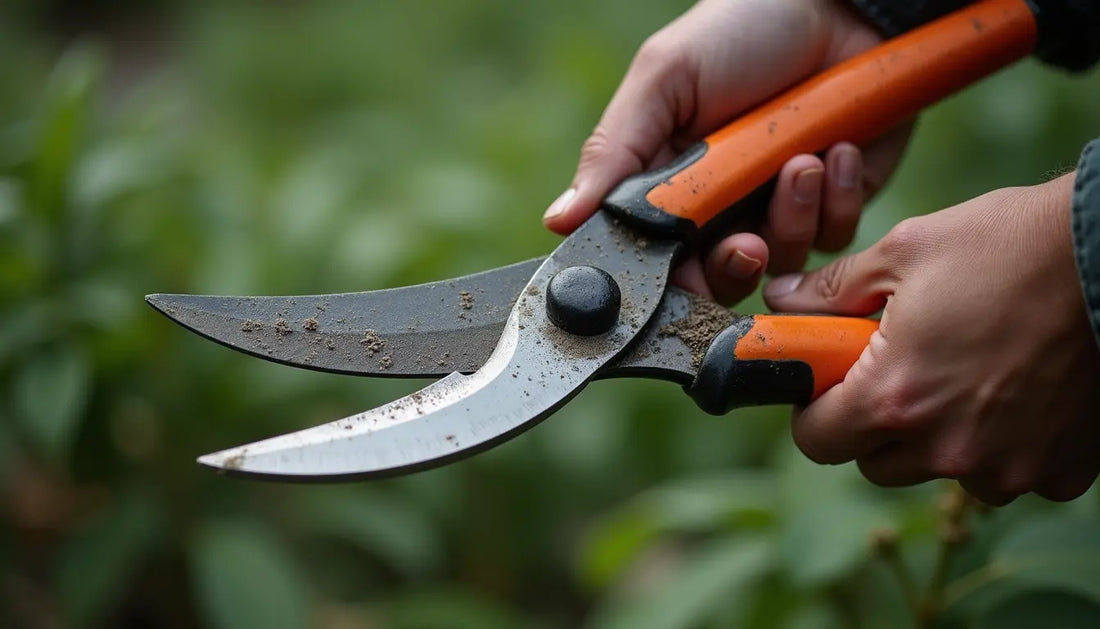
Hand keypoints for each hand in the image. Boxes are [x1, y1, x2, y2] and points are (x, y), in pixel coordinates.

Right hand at [544, 0, 912, 303]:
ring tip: (803, 159)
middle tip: (748, 243)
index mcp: (663, 183)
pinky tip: (838, 150)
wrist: (842, 8)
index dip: (665, 279)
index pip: (650, 258)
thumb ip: (613, 152)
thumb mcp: (664, 79)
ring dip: (792, 216)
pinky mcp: (829, 206)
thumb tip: (556, 220)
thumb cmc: (741, 32)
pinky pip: (832, 239)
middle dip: (732, 269)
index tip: (682, 274)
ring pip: (778, 263)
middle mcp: (716, 207)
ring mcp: (775, 209)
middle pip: (714, 280)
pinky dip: (836, 201)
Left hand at [764, 173, 1099, 505]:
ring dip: (938, 437)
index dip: (814, 411)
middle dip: (873, 423)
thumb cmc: (1004, 245)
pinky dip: (1002, 443)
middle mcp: (947, 449)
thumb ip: (830, 291)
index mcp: (894, 400)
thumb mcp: (903, 253)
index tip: (828, 383)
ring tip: (963, 373)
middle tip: (898, 369)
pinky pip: (1008, 472)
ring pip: (940, 471)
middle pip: (875, 463)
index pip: (817, 442)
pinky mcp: (1060, 471)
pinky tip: (1017, 390)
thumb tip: (780, 302)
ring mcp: (1008, 467)